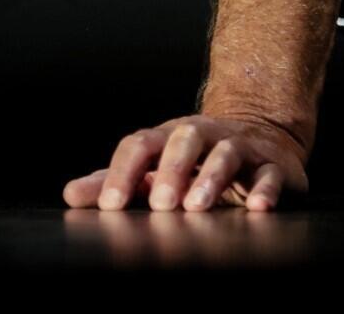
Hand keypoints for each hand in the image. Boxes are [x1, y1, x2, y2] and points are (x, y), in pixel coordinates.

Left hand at [63, 114, 309, 211]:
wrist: (259, 136)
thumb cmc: (194, 161)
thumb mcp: (152, 170)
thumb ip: (112, 181)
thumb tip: (70, 195)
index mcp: (167, 138)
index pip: (140, 145)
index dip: (122, 172)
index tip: (110, 204)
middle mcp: (202, 136)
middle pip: (185, 139)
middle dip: (172, 170)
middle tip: (161, 204)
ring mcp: (240, 147)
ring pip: (226, 153)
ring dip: (212, 177)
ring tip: (198, 206)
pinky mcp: (273, 166)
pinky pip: (270, 174)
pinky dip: (265, 189)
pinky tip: (256, 207)